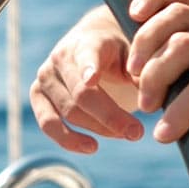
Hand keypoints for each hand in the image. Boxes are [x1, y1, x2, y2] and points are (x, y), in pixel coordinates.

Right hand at [30, 16, 144, 153]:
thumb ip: (140, 71)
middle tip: (137, 132)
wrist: (94, 40)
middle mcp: (60, 58)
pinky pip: (48, 123)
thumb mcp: (134, 52)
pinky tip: (92, 147)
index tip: (93, 79)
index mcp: (87, 41)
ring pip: (68, 113)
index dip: (88, 67)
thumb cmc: (121, 50)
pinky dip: (68, 140)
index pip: (87, 55)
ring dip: (99, 129)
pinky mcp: (39, 96)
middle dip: (111, 116)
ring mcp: (46, 77)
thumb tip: (150, 96)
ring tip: (126, 135)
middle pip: (81, 94)